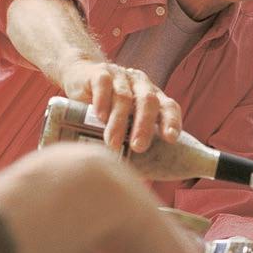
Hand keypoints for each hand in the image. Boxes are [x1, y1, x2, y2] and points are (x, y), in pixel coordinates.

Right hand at [60, 60, 181, 151]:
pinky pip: (104, 84)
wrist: (80, 76)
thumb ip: (130, 139)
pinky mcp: (100, 72)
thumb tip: (133, 179)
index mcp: (153, 96)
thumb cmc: (107, 107)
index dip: (172, 121)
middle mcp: (141, 84)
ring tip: (113, 143)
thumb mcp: (123, 120)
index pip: (169, 106)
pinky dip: (103, 101)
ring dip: (120, 121)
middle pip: (148, 102)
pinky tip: (100, 116)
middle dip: (145, 126)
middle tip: (138, 147)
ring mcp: (122, 76)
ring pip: (124, 97)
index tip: (171, 139)